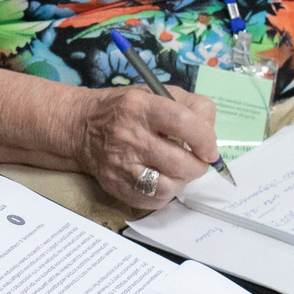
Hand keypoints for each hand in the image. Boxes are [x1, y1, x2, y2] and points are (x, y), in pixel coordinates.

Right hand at [78, 85, 216, 212]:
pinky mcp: (116, 185)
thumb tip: (211, 136)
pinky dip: (165, 193)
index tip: (210, 149)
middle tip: (196, 161)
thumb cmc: (127, 110)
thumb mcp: (157, 93)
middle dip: (198, 166)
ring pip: (169, 187)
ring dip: (182, 181)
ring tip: (177, 170)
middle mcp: (129, 136)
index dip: (205, 139)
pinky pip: (154, 201)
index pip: (183, 123)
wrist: (82, 127)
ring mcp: (121, 165)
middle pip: (180, 162)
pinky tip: (161, 179)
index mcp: (141, 107)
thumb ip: (191, 107)